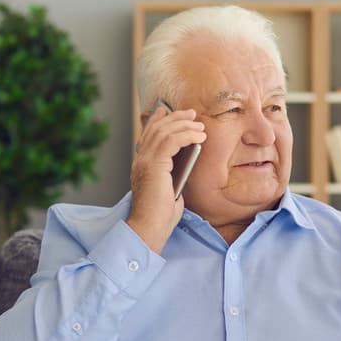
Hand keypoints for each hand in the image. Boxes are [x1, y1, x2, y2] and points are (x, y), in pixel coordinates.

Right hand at [127, 106, 206, 253]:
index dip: (159, 120)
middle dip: (176, 117)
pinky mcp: (154, 165)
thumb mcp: (170, 188)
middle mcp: (140, 160)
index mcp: (142, 164)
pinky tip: (199, 136)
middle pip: (157, 128)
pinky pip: (171, 141)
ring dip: (184, 125)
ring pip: (164, 131)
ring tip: (200, 126)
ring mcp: (145, 161)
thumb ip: (174, 173)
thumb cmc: (160, 215)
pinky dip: (186, 135)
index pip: (148, 134)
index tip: (172, 112)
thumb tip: (188, 160)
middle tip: (192, 114)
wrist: (149, 228)